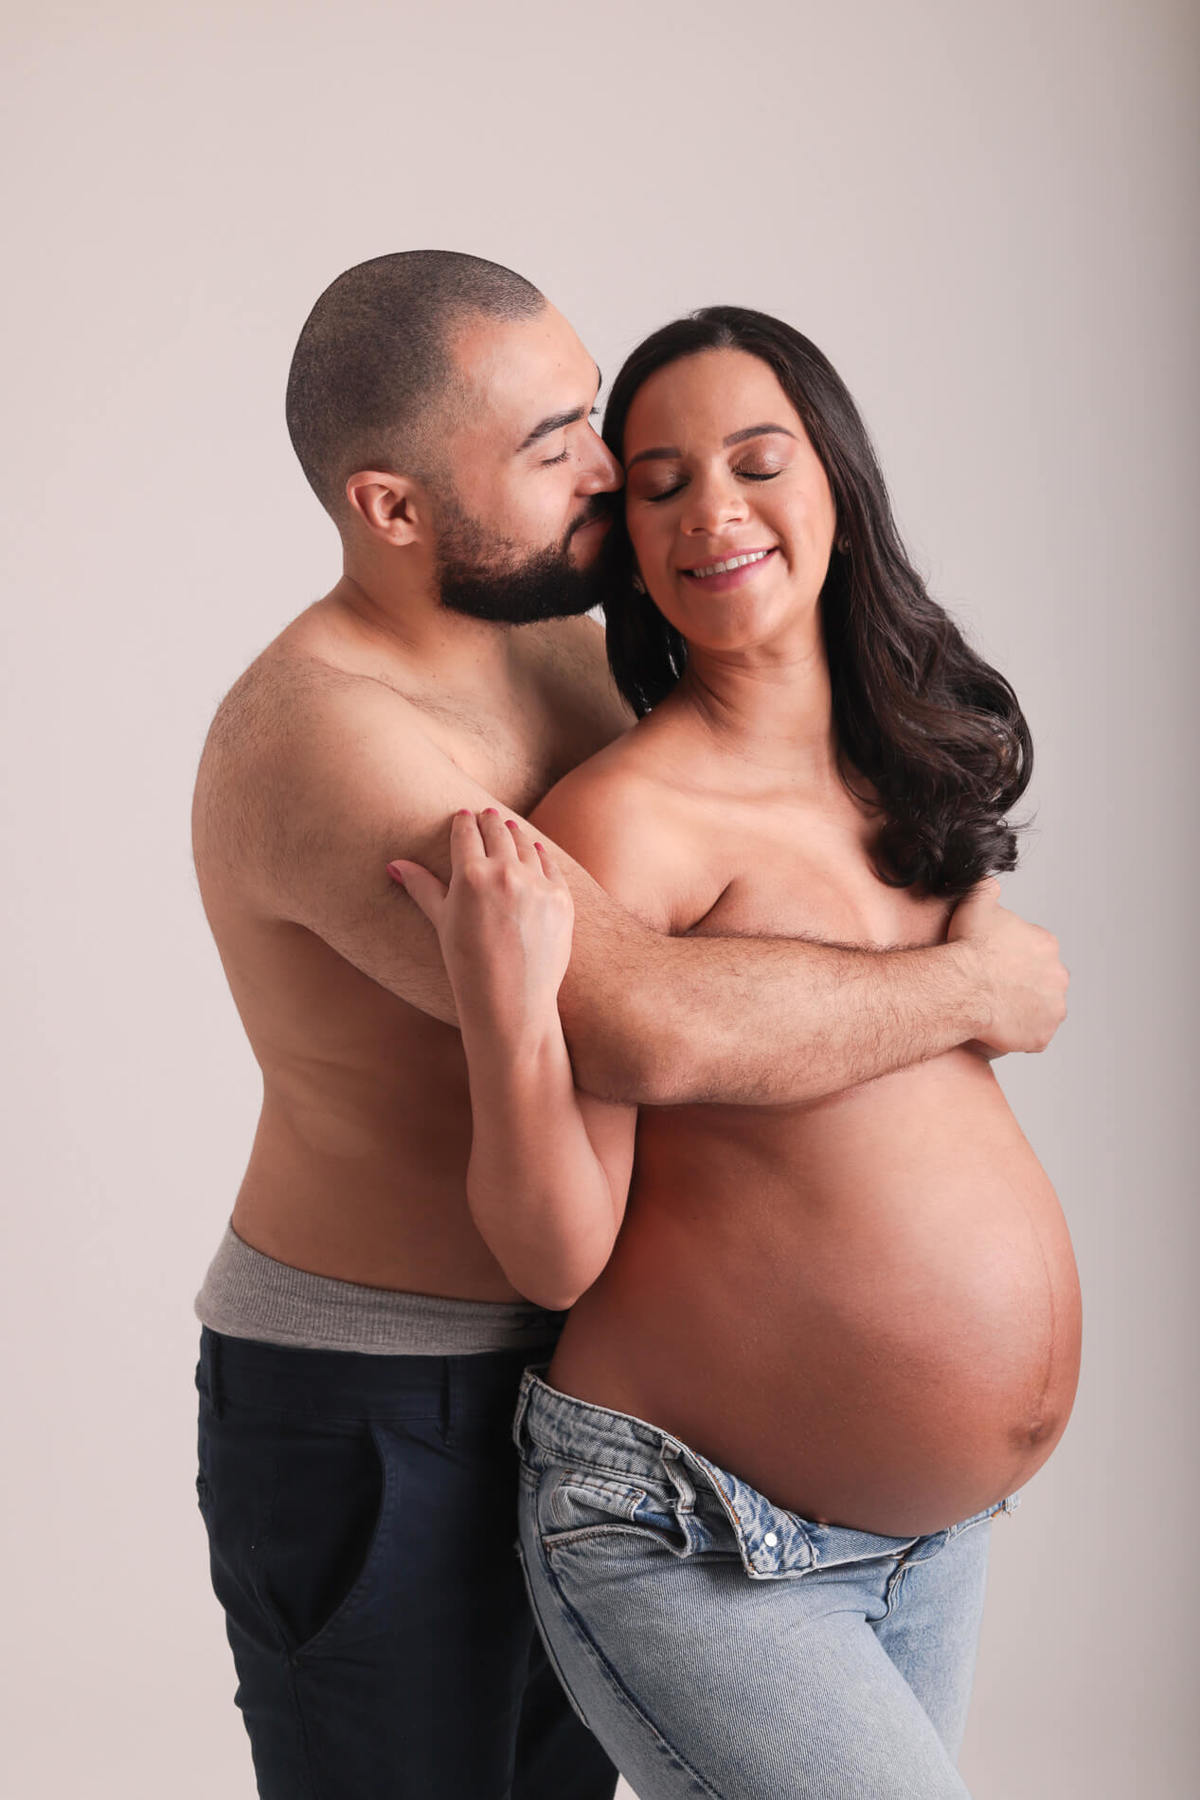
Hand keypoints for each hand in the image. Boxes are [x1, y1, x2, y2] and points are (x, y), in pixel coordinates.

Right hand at [387, 809, 573, 1039]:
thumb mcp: (442, 921)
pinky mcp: (561, 898)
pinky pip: (550, 866)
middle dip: (489, 822)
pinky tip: (534, 851)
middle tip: (486, 815)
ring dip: (514, 834)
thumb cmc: (468, 964)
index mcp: (471, 875)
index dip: (463, 822)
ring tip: (508, 829)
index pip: (466, 833)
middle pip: (497, 832)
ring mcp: (538, 884)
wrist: (511, 1001)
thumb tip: (394, 864)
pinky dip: (539, 856)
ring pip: (525, 845)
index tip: (462, 816)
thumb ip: (422, 887)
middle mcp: (506, 873)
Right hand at [947, 877, 1067, 1054]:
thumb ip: (987, 890)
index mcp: (1046, 945)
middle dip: (1025, 986)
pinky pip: (1034, 1038)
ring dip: (1026, 1011)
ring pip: (1042, 1010)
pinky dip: (1020, 1036)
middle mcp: (1058, 975)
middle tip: (996, 989)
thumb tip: (988, 882)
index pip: (1036, 952)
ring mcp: (1053, 1008)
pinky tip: (1000, 1030)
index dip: (1014, 959)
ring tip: (998, 1011)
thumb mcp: (976, 903)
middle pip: (1043, 982)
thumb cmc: (968, 947)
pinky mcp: (1041, 1036)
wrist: (961, 985)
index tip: (995, 964)